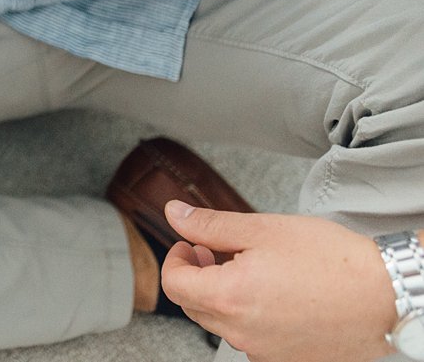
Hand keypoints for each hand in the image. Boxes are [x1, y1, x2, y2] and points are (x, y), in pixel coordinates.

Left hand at [160, 201, 398, 361]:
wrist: (387, 295)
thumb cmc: (332, 260)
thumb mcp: (263, 229)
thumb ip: (210, 224)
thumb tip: (174, 214)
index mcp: (230, 297)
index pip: (174, 284)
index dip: (175, 258)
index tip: (191, 243)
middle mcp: (242, 333)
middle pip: (194, 305)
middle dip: (196, 275)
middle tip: (215, 251)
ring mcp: (265, 351)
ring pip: (221, 323)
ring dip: (222, 295)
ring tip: (249, 269)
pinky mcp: (287, 360)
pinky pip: (251, 339)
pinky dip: (249, 316)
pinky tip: (272, 294)